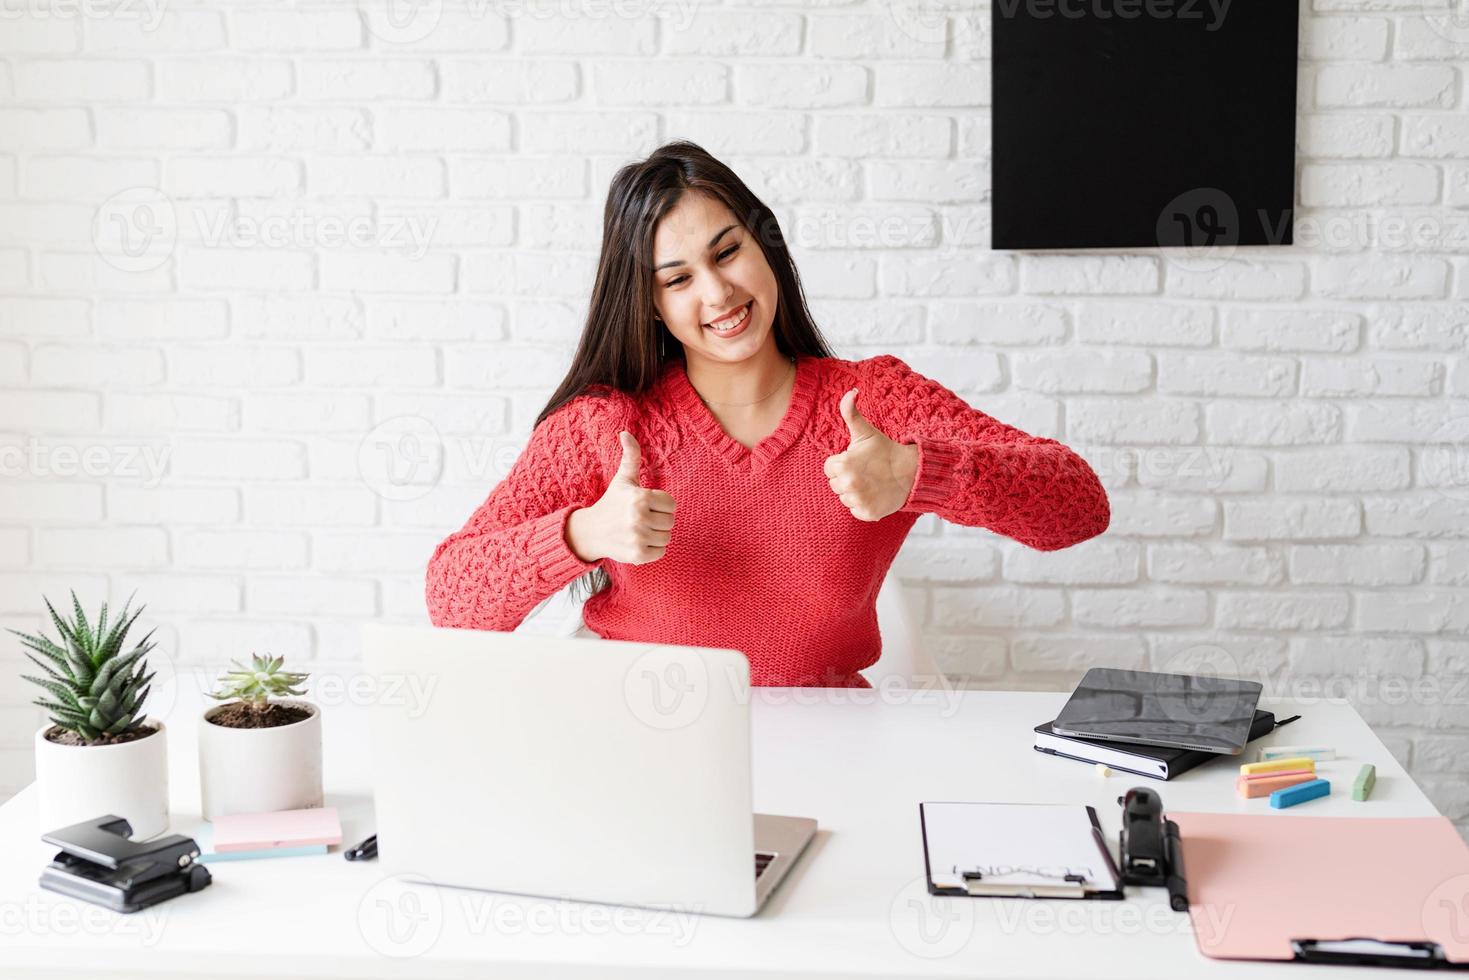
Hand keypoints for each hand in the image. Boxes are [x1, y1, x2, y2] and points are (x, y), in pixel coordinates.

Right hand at [567, 430, 676, 563]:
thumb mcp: (623, 478)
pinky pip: (660, 553)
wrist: (590, 532)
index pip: (671, 504)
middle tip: (640, 519)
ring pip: (667, 538)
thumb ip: (630, 456)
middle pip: (670, 522)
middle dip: (658, 521)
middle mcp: (638, 517)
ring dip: (656, 536)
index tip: (645, 506)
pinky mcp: (637, 555)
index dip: (660, 505)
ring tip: (639, 530)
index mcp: (640, 497)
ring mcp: (638, 537)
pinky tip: (637, 542)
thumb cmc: (612, 503)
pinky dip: (652, 550)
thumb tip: (625, 433)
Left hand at [823, 388, 918, 522]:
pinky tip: (875, 494)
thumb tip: (850, 392)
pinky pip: (855, 510)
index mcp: (843, 464)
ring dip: (855, 492)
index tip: (858, 461)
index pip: (829, 469)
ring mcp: (858, 500)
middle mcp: (848, 484)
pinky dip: (863, 505)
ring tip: (871, 482)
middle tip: (866, 471)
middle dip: (847, 478)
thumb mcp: (866, 432)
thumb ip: (851, 413)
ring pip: (844, 498)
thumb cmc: (885, 451)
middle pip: (835, 484)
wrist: (911, 473)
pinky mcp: (867, 513)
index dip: (842, 463)